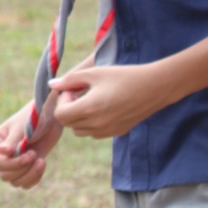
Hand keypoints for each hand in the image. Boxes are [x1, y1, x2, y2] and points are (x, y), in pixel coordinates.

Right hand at [0, 100, 61, 189]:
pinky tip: (42, 164)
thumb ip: (12, 141)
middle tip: (36, 155)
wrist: (50, 117)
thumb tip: (0, 151)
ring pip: (14, 181)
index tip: (31, 154)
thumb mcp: (24, 128)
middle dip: (22, 169)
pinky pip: (25, 183)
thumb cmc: (35, 118)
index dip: (13, 163)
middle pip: (4, 175)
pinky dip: (34, 178)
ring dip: (29, 175)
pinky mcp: (26, 167)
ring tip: (41, 161)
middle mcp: (2, 155)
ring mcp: (14, 162)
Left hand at [49, 63, 170, 138]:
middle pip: (68, 124)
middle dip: (68, 108)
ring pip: (80, 131)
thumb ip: (70, 80)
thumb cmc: (124, 76)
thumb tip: (51, 85)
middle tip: (80, 93)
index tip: (73, 89)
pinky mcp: (118, 132)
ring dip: (78, 118)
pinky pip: (94, 133)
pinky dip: (91, 123)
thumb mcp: (95, 73)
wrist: (156, 86)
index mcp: (90, 108)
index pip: (60, 115)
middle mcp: (97, 124)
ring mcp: (108, 131)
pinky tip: (103, 108)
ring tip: (90, 100)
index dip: (62, 101)